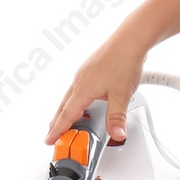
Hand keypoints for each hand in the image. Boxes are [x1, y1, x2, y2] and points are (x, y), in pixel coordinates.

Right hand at [44, 31, 149, 145]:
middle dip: (57, 122)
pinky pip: (78, 89)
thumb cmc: (124, 61)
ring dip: (67, 110)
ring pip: (71, 97)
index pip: (66, 115)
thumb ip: (117, 118)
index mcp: (83, 89)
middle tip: (52, 133)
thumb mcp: (122, 96)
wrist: (130, 39)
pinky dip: (76, 99)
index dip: (57, 130)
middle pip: (64, 106)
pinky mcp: (91, 69)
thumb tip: (116, 134)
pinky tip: (85, 100)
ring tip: (67, 120)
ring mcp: (85, 74)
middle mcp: (80, 81)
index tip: (48, 140)